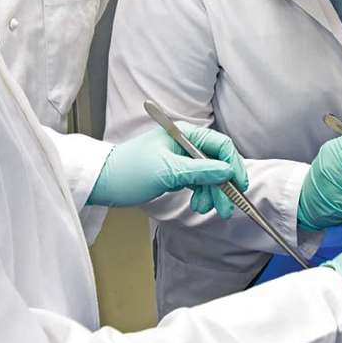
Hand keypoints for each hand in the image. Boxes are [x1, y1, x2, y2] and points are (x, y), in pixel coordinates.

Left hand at [87, 124, 247, 217]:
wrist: (103, 182)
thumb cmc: (129, 171)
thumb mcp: (167, 171)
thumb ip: (200, 171)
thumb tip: (228, 171)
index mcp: (185, 134)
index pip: (220, 145)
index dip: (233, 164)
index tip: (238, 186)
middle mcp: (186, 143)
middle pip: (217, 162)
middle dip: (224, 185)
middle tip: (226, 208)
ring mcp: (182, 159)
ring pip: (210, 175)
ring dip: (212, 193)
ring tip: (204, 208)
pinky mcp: (177, 172)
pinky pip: (199, 182)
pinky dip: (202, 194)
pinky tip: (197, 204)